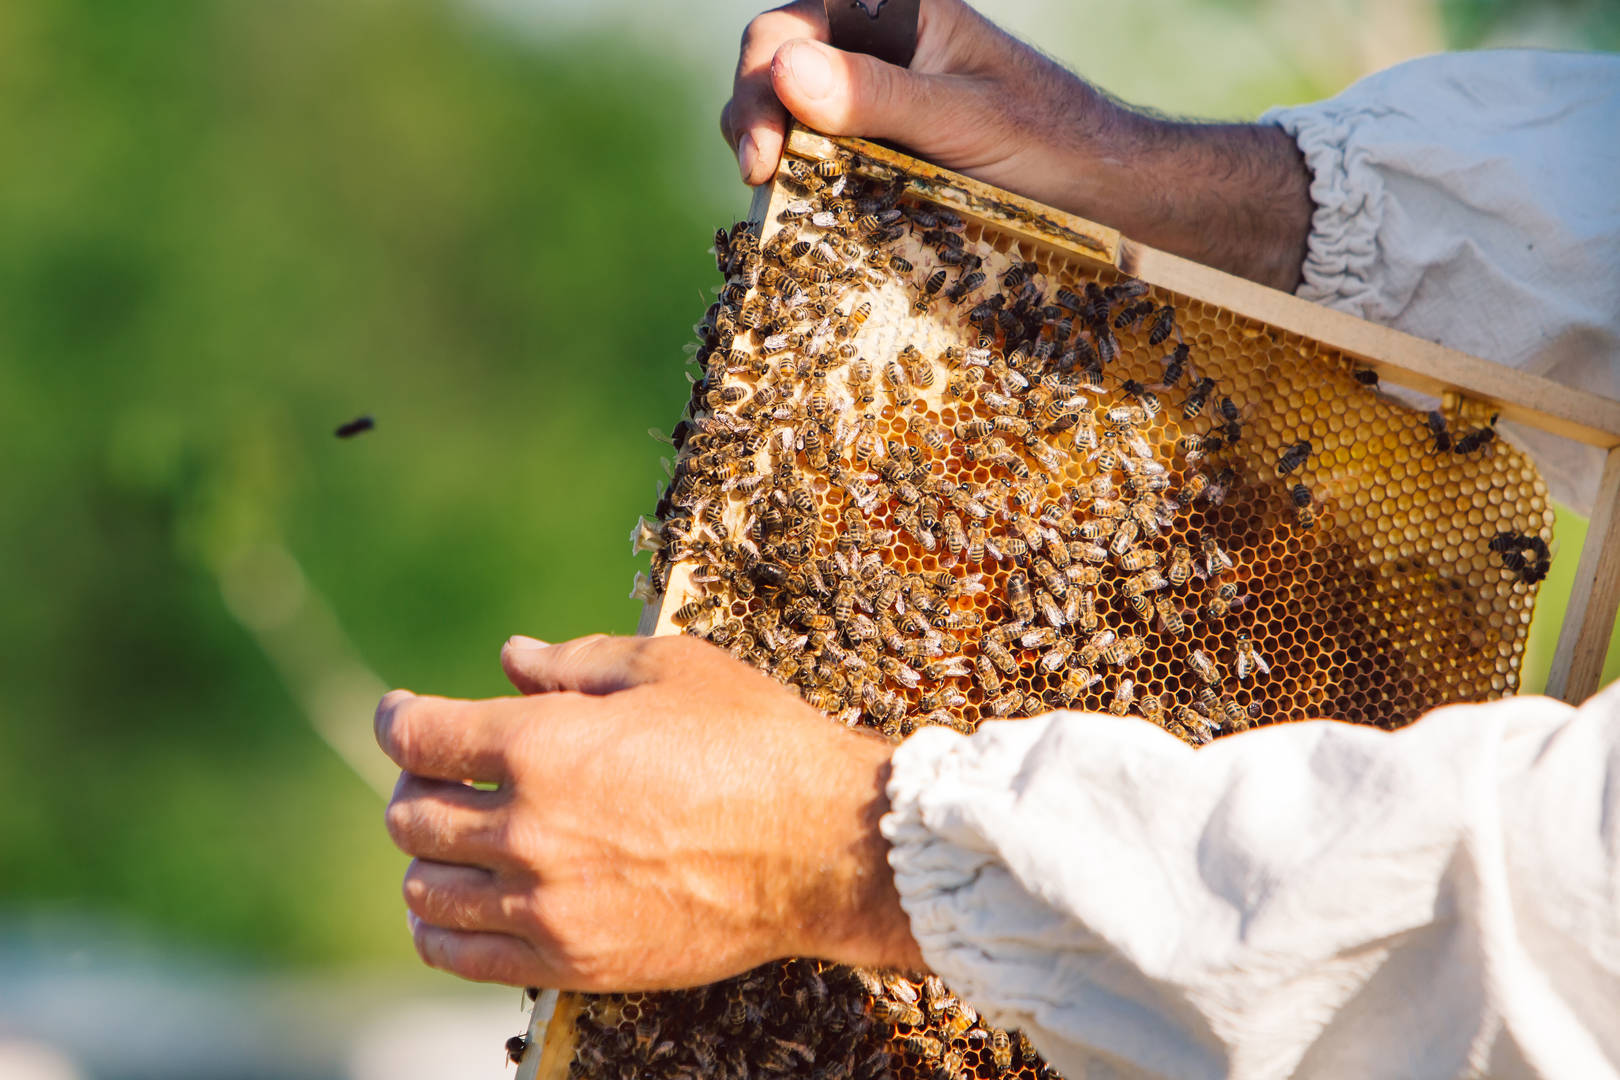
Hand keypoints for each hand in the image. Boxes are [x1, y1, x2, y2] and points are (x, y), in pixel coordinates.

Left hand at [375, 633, 922, 990]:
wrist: (822, 846)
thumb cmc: (754, 740)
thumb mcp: (668, 669)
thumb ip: (575, 663)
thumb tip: (510, 659)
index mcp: (542, 745)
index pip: (418, 736)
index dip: (397, 718)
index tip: (402, 713)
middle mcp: (527, 828)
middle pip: (410, 815)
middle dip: (413, 785)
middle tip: (440, 774)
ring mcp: (546, 904)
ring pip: (426, 891)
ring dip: (426, 858)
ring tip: (449, 841)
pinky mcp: (572, 960)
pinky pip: (462, 956)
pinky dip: (440, 930)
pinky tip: (456, 908)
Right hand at [720, 0, 1311, 290]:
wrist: (1112, 202)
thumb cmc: (1053, 148)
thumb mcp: (962, 122)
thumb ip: (877, 95)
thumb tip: (785, 68)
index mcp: (898, 9)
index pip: (790, 25)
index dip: (760, 81)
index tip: (765, 154)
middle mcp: (877, 49)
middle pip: (774, 66)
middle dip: (753, 115)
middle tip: (758, 177)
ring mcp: (874, 105)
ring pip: (788, 115)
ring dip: (769, 150)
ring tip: (770, 196)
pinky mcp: (878, 157)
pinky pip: (817, 159)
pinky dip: (796, 184)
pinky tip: (796, 215)